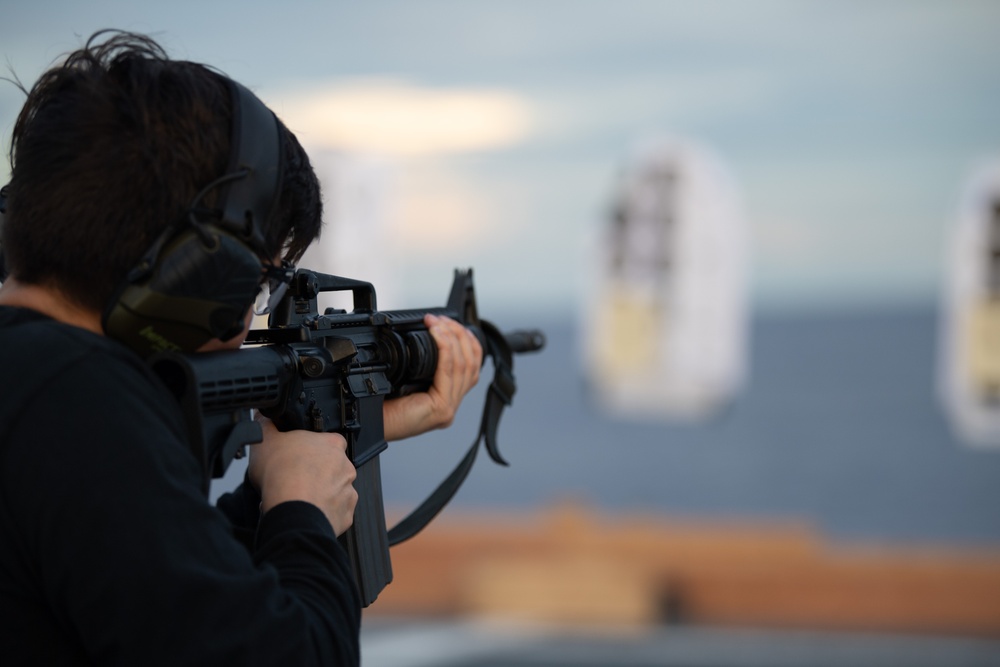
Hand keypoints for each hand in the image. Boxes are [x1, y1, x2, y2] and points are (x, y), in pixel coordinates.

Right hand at [247, 415, 357, 535]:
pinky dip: (324, 513)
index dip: (313, 448)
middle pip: (333, 467)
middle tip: (295, 479)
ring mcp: (347, 491)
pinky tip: (307, 511)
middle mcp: (345, 466)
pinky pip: (336, 512)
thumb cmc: (281, 475)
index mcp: (331, 444)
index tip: (300, 456)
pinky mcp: (345, 514)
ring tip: (299, 497)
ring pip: (335, 490)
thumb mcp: (264, 440)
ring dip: (321, 494)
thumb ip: (266, 424)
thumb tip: (263, 415)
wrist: (291, 511)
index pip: (330, 440)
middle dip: (318, 473)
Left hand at [383, 314, 482, 440]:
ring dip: (452, 338)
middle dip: (459, 335)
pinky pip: (449, 372)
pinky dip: (445, 350)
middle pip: (471, 363)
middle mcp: (451, 404)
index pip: (471, 366)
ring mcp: (448, 407)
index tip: (451, 323)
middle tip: (442, 320)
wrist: (369, 420)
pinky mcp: (441, 408)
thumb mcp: (408, 378)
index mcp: (446, 397)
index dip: (466, 341)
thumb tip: (432, 336)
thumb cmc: (382, 403)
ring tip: (438, 324)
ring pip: (463, 366)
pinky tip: (438, 336)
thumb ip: (424, 366)